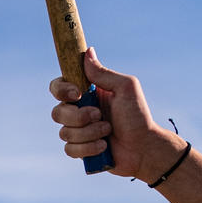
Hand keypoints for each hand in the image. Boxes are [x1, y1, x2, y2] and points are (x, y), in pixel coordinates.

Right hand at [49, 48, 175, 180]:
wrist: (143, 148)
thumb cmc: (137, 115)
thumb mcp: (125, 88)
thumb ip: (103, 73)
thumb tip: (87, 52)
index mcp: (86, 93)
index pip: (59, 87)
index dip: (62, 90)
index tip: (77, 94)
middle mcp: (79, 111)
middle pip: (57, 113)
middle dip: (78, 117)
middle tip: (100, 115)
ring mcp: (78, 131)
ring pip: (64, 133)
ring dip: (88, 133)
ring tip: (108, 132)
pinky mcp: (80, 150)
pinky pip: (69, 150)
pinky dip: (87, 148)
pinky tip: (103, 146)